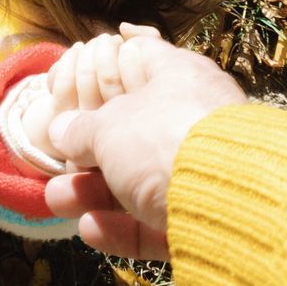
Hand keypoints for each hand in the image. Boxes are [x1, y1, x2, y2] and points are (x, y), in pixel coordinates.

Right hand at [44, 38, 245, 258]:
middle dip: (89, 150)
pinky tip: (88, 229)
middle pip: (134, 129)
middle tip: (57, 161)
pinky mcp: (206, 218)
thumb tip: (61, 130)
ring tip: (57, 200)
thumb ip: (81, 129)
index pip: (142, 56)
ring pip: (140, 180)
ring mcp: (203, 171)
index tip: (83, 70)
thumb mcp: (109, 126)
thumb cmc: (163, 137)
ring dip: (95, 191)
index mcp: (180, 77)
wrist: (229, 202)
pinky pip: (157, 219)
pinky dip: (122, 226)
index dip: (109, 61)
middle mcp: (194, 118)